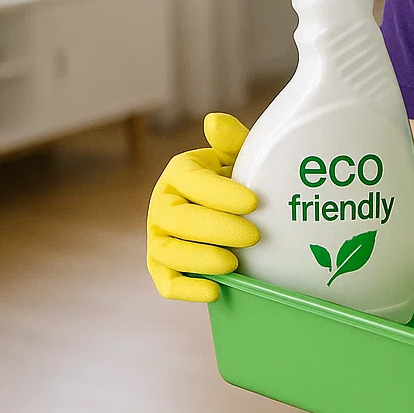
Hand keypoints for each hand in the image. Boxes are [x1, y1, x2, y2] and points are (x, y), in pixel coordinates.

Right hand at [145, 113, 259, 302]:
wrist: (235, 211)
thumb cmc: (239, 179)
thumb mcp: (240, 156)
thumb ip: (231, 141)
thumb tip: (215, 122)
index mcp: (179, 173)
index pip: (193, 182)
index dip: (222, 193)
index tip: (254, 201)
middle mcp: (162, 204)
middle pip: (179, 220)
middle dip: (216, 229)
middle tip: (254, 235)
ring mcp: (158, 237)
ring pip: (167, 252)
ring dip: (199, 259)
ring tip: (234, 263)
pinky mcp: (162, 268)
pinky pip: (166, 283)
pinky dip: (188, 290)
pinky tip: (216, 290)